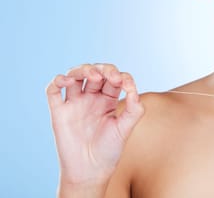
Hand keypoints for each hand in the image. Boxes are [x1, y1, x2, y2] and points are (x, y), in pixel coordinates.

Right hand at [46, 64, 143, 186]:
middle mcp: (91, 98)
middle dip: (104, 69)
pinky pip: (53, 90)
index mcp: (109, 99)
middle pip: (95, 72)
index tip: (128, 86)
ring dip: (83, 69)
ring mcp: (74, 103)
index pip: (114, 78)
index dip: (122, 77)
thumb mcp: (126, 129)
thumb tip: (134, 90)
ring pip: (74, 75)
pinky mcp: (59, 111)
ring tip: (93, 75)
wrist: (90, 171)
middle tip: (112, 77)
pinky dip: (58, 80)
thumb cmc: (109, 150)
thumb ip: (134, 109)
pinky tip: (67, 81)